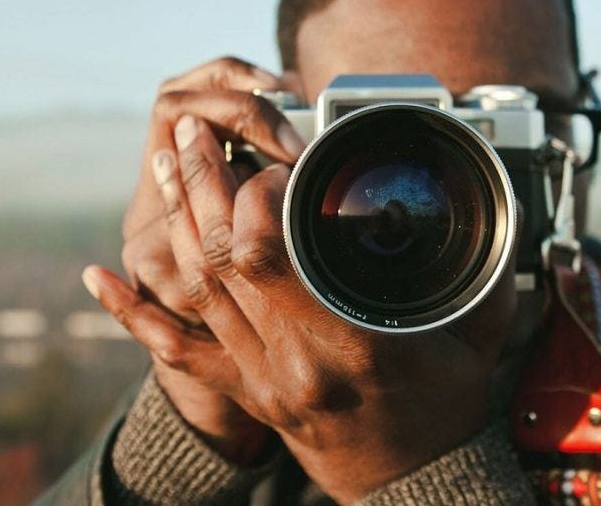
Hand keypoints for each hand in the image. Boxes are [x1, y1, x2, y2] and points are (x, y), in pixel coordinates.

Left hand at [84, 113, 517, 501]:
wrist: (416, 486)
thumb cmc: (450, 408)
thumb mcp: (477, 333)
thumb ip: (485, 271)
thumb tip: (500, 211)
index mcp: (345, 342)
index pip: (267, 251)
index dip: (258, 196)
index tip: (278, 162)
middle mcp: (289, 361)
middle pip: (220, 257)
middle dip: (203, 184)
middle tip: (193, 130)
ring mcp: (259, 380)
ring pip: (196, 290)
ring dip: (177, 221)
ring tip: (168, 164)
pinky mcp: (245, 392)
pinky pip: (176, 353)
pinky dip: (133, 313)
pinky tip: (100, 279)